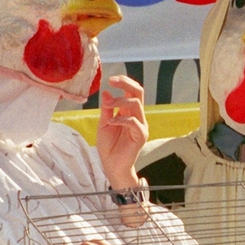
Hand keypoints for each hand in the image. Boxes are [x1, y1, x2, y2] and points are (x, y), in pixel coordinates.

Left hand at [97, 76, 147, 190]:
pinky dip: (121, 119)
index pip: (132, 91)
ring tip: (108, 106)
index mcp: (129, 112)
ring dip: (120, 101)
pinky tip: (110, 121)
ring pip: (136, 104)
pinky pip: (134, 122)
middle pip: (138, 92)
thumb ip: (107, 109)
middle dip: (126, 84)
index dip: (124, 82)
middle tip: (113, 81)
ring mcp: (141, 125)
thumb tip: (107, 92)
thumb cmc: (109, 146)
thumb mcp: (104, 123)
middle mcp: (137, 116)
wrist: (112, 166)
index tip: (111, 79)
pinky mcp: (141, 136)